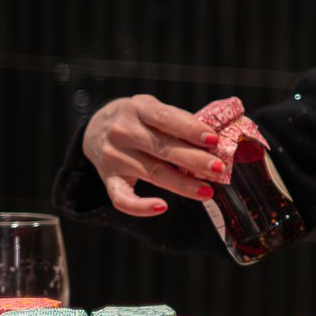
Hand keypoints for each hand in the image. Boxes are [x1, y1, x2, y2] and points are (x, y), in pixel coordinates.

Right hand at [84, 95, 230, 217]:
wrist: (96, 128)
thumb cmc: (138, 119)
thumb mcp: (153, 108)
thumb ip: (178, 121)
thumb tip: (216, 139)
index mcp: (138, 109)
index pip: (166, 118)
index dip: (190, 129)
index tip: (213, 140)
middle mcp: (122, 132)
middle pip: (162, 148)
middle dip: (194, 160)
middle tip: (219, 168)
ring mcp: (113, 157)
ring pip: (152, 173)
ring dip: (182, 184)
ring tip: (208, 191)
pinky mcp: (108, 178)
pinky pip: (122, 198)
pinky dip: (140, 206)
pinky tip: (162, 207)